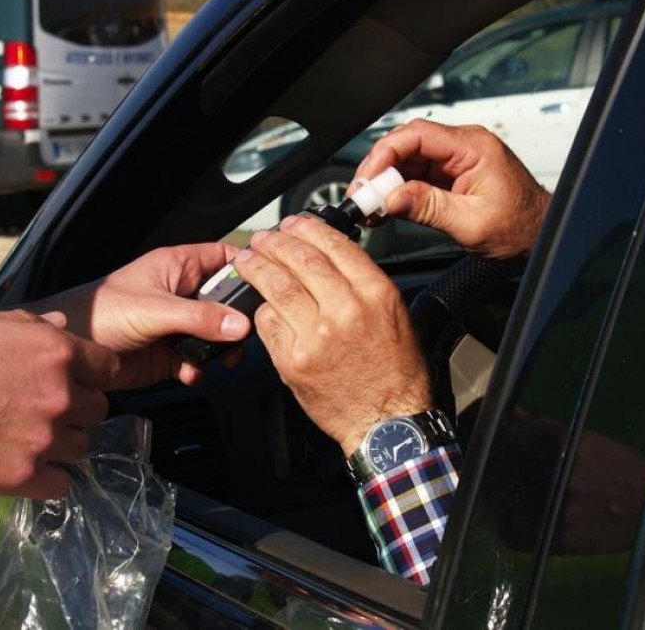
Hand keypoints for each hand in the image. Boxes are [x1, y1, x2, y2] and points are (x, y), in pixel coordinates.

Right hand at [0, 310, 118, 497]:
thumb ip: (34, 326)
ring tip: (32, 439)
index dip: (95, 375)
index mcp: (57, 353)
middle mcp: (60, 396)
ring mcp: (44, 438)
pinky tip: (27, 467)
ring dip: (63, 443)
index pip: (109, 368)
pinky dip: (48, 478)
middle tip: (50, 411)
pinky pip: (60, 484)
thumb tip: (62, 325)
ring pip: (81, 446)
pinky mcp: (23, 475)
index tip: (80, 380)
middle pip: (98, 410)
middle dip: (79, 409)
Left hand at [31, 243, 250, 388]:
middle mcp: (182, 293)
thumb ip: (199, 318)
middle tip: (244, 336)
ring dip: (220, 349)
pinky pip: (197, 359)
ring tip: (220, 360)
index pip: (223, 257)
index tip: (266, 285)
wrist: (69, 356)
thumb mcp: (155, 310)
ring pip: (215, 334)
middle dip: (237, 320)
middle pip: (226, 301)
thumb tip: (241, 326)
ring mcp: (176, 324)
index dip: (246, 267)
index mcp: (178, 267)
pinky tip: (189, 373)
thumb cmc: (101, 313)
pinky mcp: (168, 354)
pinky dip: (199, 368)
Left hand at [234, 215, 431, 454]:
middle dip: (275, 242)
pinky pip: (268, 323)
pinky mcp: (294, 360)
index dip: (307, 228)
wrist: (387, 421)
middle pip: (300, 259)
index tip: (295, 224)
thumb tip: (331, 257)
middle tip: (264, 238)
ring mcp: (316, 335)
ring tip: (248, 260)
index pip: (334, 245)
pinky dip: (261, 310)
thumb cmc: (395, 373)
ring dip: (257, 267)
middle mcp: (346, 309)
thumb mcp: (396, 315)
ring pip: (277, 286)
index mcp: (376, 293)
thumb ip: (364, 283)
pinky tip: (259, 303)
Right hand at [353, 119, 550, 257]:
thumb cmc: (520, 226)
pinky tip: (384, 207)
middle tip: (362, 196)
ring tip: (368, 206)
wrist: (540, 235)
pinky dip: (397, 191)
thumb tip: (392, 199)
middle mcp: (463, 147)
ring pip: (407, 160)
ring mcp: (455, 161)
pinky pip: (415, 176)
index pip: (418, 134)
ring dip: (385, 182)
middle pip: (407, 145)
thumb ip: (429, 208)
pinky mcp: (450, 176)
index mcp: (473, 148)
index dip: (386, 153)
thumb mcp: (471, 222)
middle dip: (379, 169)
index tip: (369, 178)